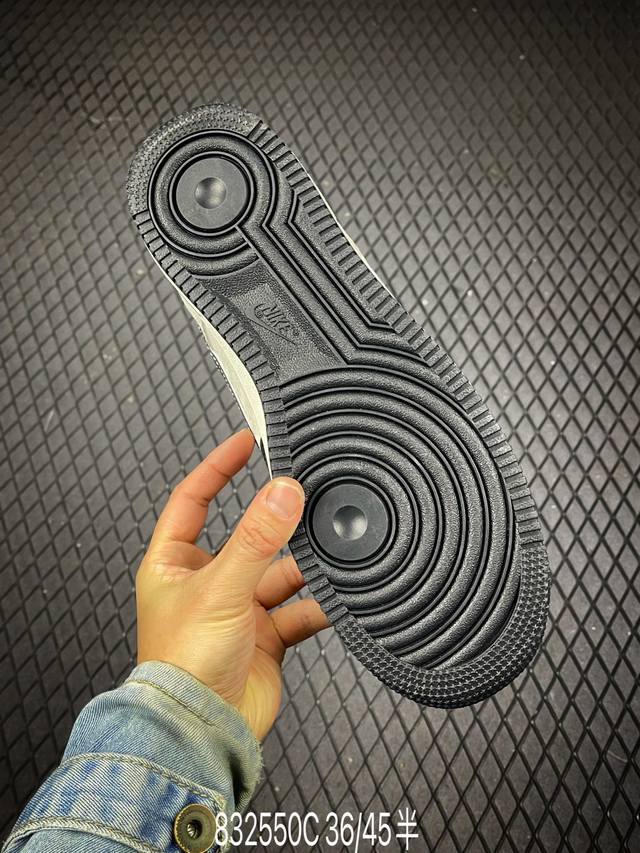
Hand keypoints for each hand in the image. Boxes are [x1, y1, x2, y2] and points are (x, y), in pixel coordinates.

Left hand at [136, 429, 329, 739]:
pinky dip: (317, 605)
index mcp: (174, 563)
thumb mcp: (221, 587)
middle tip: (302, 499)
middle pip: (247, 536)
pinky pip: (298, 610)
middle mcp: (206, 583)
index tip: (245, 441)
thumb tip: (282, 492)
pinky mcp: (264, 636)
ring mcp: (237, 610)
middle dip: (274, 526)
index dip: (218, 467)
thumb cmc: (183, 667)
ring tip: (326, 554)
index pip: (194, 498)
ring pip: (279, 573)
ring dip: (302, 568)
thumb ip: (256, 538)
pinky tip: (334, 599)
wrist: (202, 732)